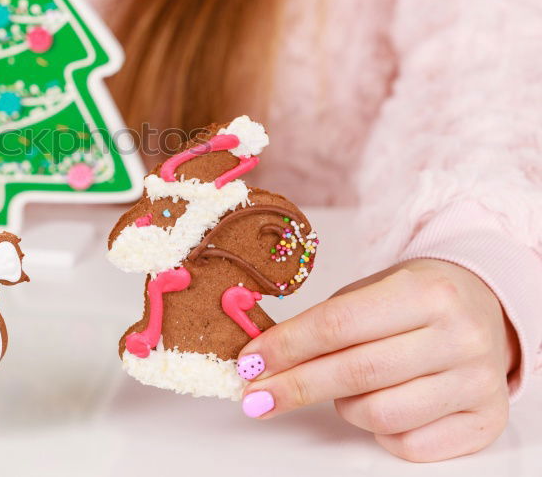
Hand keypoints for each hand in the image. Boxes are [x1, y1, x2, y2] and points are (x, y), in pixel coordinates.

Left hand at [236, 259, 518, 461]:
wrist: (485, 307)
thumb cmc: (416, 299)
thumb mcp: (371, 291)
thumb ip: (323, 323)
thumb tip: (263, 358)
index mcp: (428, 292)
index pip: (339, 324)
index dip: (287, 347)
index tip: (251, 362)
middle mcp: (459, 337)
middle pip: (356, 373)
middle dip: (295, 386)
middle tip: (257, 394)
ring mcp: (476, 382)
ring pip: (380, 415)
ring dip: (341, 406)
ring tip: (339, 391)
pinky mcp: (485, 421)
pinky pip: (409, 445)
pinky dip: (379, 432)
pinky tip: (378, 406)